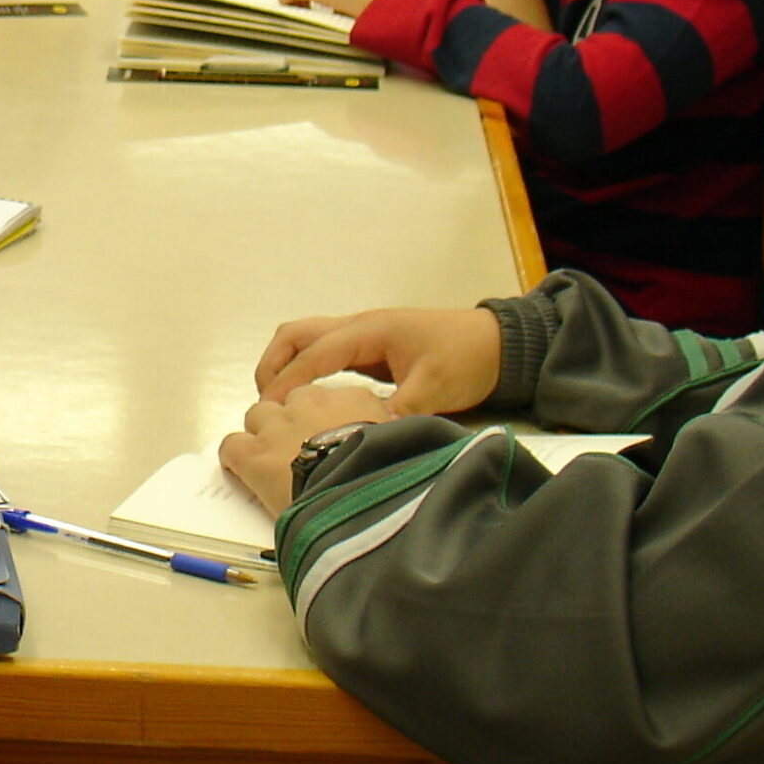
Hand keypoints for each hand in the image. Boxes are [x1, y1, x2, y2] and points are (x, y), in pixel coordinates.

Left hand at [219, 382, 397, 512]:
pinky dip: (235, 458)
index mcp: (356, 399)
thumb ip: (398, 439)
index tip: (334, 440)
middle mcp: (312, 403)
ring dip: (265, 436)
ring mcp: (279, 426)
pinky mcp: (254, 454)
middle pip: (291, 401)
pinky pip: (232, 445)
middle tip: (304, 453)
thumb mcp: (413, 449)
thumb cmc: (396, 476)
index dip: (329, 420)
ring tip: (276, 464)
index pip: (332, 399)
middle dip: (294, 423)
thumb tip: (404, 447)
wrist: (368, 497)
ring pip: (259, 417)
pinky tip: (245, 473)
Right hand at [254, 307, 503, 414]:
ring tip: (279, 402)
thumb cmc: (467, 358)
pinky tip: (310, 398)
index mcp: (370, 331)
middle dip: (273, 365)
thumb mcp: (434, 389)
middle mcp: (360, 327)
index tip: (268, 407)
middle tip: (263, 402)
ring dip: (287, 365)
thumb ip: (396, 411)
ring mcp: (364, 335)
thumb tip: (363, 437)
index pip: (314, 353)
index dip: (288, 380)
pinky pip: (326, 353)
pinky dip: (307, 369)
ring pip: (308, 340)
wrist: (499, 344)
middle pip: (296, 334)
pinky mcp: (372, 349)